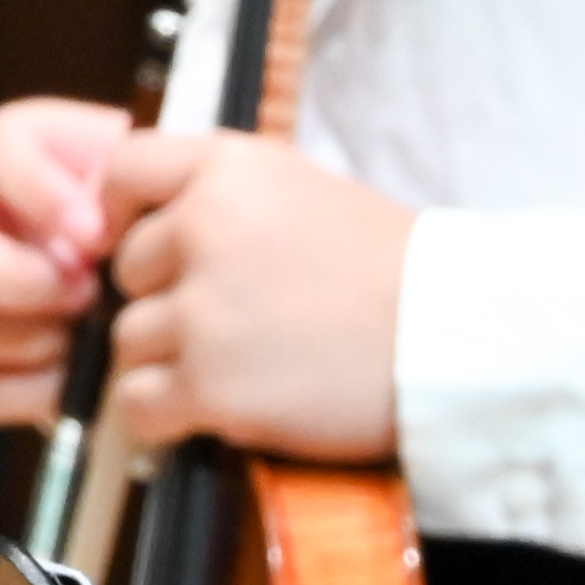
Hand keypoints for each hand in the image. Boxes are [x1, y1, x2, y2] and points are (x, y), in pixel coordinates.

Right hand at [0, 97, 138, 426]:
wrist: (187, 284)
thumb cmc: (171, 221)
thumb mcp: (162, 184)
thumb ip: (130, 185)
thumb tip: (91, 230)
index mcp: (23, 157)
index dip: (35, 190)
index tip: (94, 233)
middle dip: (9, 279)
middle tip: (83, 294)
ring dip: (23, 340)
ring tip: (86, 340)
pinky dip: (28, 392)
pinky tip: (77, 382)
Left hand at [87, 131, 414, 463]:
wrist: (462, 338)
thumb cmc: (402, 274)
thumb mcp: (308, 192)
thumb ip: (228, 200)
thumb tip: (155, 232)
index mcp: (229, 169)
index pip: (122, 172)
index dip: (124, 215)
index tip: (148, 247)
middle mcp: (204, 228)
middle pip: (128, 271)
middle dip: (168, 299)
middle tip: (236, 323)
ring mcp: (204, 311)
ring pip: (131, 341)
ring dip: (173, 362)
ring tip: (246, 369)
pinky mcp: (213, 385)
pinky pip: (140, 403)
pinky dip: (170, 415)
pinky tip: (223, 409)